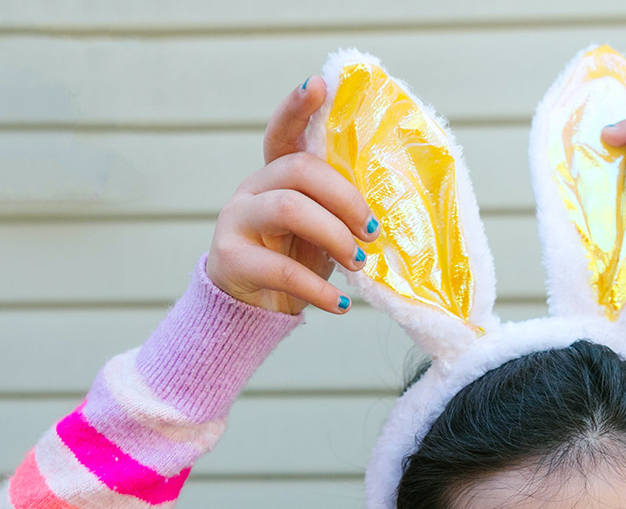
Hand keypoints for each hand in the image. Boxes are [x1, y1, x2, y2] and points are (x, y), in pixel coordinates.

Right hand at [206, 79, 378, 314]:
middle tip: (372, 233)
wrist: (255, 308)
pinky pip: (280, 269)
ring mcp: (237, 220)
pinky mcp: (231, 258)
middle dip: (346, 198)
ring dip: (334, 236)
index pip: (284, 132)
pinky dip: (319, 289)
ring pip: (288, 208)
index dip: (298, 107)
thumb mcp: (322, 229)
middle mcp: (253, 188)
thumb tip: (394, 208)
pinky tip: (340, 304)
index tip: (319, 84)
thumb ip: (341, 210)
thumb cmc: (296, 260)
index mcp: (277, 174)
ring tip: (358, 264)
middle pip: (299, 169)